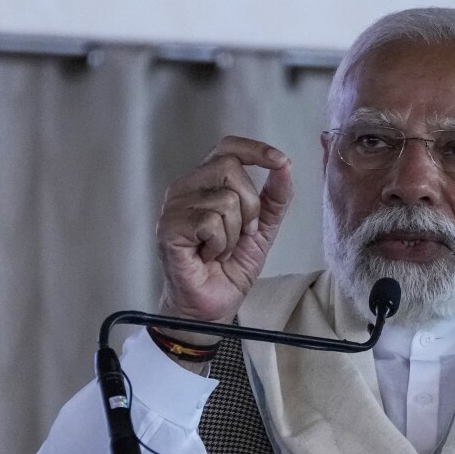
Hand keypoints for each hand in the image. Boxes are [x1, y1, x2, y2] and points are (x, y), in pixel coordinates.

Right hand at [156, 136, 292, 329]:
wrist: (213, 305)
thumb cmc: (230, 267)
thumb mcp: (263, 228)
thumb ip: (275, 198)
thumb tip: (285, 166)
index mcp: (206, 183)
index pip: (228, 147)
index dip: (256, 150)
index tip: (280, 161)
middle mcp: (187, 188)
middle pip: (230, 167)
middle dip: (251, 205)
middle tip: (243, 233)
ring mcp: (174, 207)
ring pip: (224, 199)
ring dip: (234, 234)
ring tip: (220, 250)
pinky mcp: (169, 228)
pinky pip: (210, 222)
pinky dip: (220, 245)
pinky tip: (208, 257)